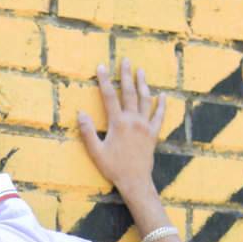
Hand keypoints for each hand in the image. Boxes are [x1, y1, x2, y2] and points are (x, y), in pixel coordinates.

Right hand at [78, 59, 166, 197]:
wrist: (135, 180)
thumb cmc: (113, 168)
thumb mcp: (96, 152)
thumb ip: (88, 132)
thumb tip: (80, 114)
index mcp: (118, 123)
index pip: (109, 97)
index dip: (104, 81)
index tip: (102, 67)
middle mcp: (133, 120)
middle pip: (129, 92)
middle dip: (126, 75)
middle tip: (125, 60)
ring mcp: (145, 125)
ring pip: (145, 99)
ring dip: (142, 84)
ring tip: (141, 71)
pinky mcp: (153, 133)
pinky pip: (159, 116)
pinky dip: (161, 105)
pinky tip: (162, 96)